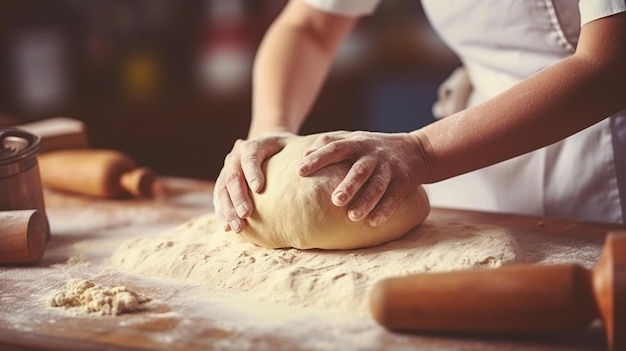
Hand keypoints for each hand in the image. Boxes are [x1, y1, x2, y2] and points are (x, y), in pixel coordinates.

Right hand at [213, 131, 295, 232]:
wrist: (266, 143)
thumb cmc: (284, 148)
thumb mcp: (292, 144)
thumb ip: (302, 152)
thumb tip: (312, 162)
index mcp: (253, 145)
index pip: (250, 157)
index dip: (252, 172)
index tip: (259, 188)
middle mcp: (235, 156)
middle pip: (232, 176)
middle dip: (238, 197)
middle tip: (246, 214)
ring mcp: (226, 169)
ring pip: (222, 190)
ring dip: (228, 210)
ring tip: (237, 228)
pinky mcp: (223, 183)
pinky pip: (218, 198)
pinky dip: (222, 213)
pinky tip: (227, 227)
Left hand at [297, 131, 429, 226]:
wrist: (417, 150)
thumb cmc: (375, 148)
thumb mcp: (356, 140)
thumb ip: (331, 143)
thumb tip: (304, 153)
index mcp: (357, 144)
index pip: (335, 149)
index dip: (317, 158)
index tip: (300, 171)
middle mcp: (373, 155)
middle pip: (360, 170)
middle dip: (348, 185)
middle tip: (335, 201)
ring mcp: (389, 168)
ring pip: (378, 186)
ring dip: (366, 201)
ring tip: (353, 217)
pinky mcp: (404, 181)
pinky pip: (394, 197)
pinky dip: (385, 209)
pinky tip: (373, 222)